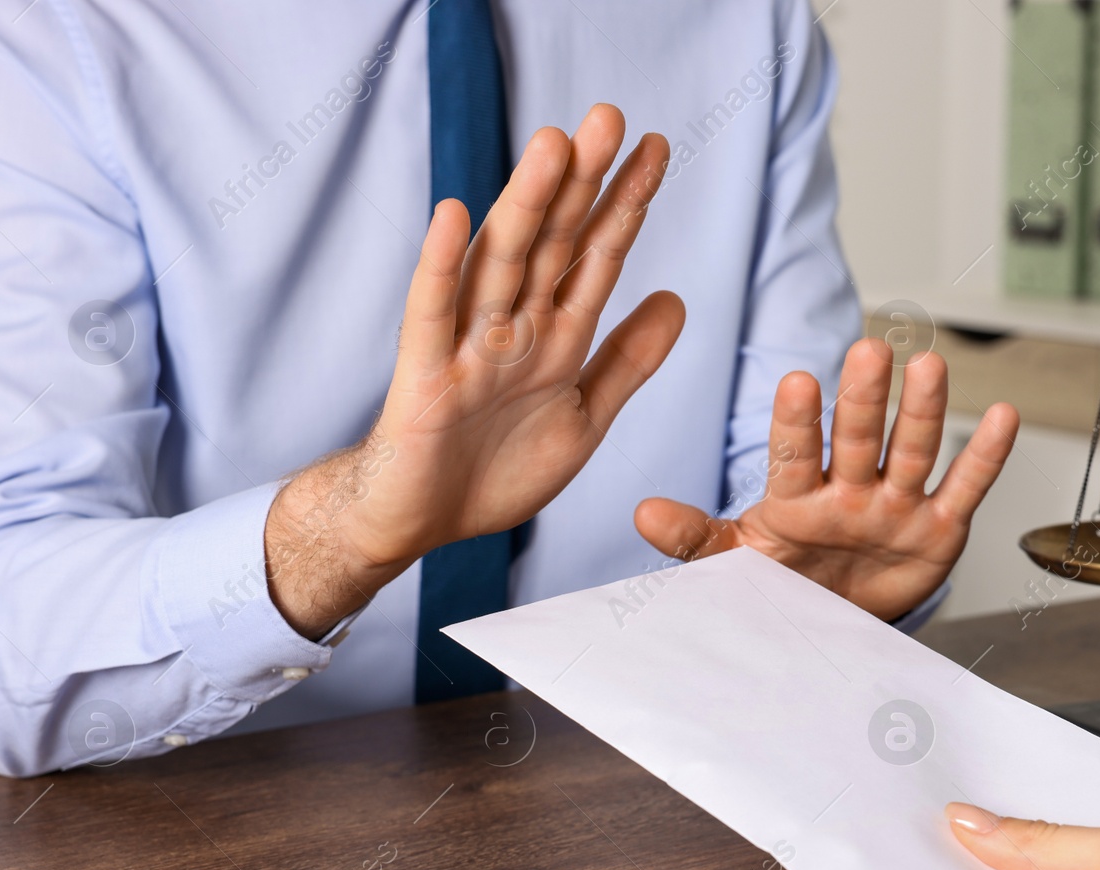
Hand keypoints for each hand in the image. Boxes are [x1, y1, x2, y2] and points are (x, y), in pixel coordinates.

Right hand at [266, 104, 684, 635]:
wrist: (421, 523)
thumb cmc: (495, 468)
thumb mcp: (583, 416)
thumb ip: (627, 361)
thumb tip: (678, 299)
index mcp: (555, 337)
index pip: (595, 257)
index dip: (625, 204)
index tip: (655, 149)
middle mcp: (513, 328)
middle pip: (552, 243)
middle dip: (580, 183)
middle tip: (607, 116)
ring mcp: (465, 347)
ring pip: (499, 265)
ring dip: (524, 206)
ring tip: (551, 148)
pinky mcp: (423, 378)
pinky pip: (430, 316)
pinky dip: (440, 267)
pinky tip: (451, 216)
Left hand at [634, 339, 1017, 619]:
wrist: (832, 621)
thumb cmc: (784, 580)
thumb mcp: (736, 561)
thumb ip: (695, 537)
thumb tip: (641, 514)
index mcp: (795, 496)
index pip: (794, 452)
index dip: (797, 422)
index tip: (797, 382)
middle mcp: (848, 490)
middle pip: (857, 437)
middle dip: (863, 399)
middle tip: (867, 351)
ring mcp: (895, 505)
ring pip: (911, 450)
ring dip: (922, 411)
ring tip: (929, 365)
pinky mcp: (937, 529)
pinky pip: (964, 488)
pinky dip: (985, 456)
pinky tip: (1001, 414)